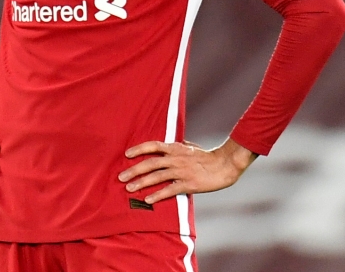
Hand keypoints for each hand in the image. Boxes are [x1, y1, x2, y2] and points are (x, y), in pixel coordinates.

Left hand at [118, 137, 257, 203]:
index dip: (139, 149)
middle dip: (134, 170)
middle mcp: (176, 158)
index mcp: (176, 148)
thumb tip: (170, 145)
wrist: (224, 165)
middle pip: (150, 163)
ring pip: (157, 177)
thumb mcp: (191, 147)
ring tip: (129, 188)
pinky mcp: (187, 184)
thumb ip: (179, 147)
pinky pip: (169, 190)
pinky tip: (147, 199)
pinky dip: (157, 195)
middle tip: (120, 177)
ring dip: (141, 183)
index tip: (127, 154)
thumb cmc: (207, 156)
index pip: (154, 146)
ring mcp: (181, 171)